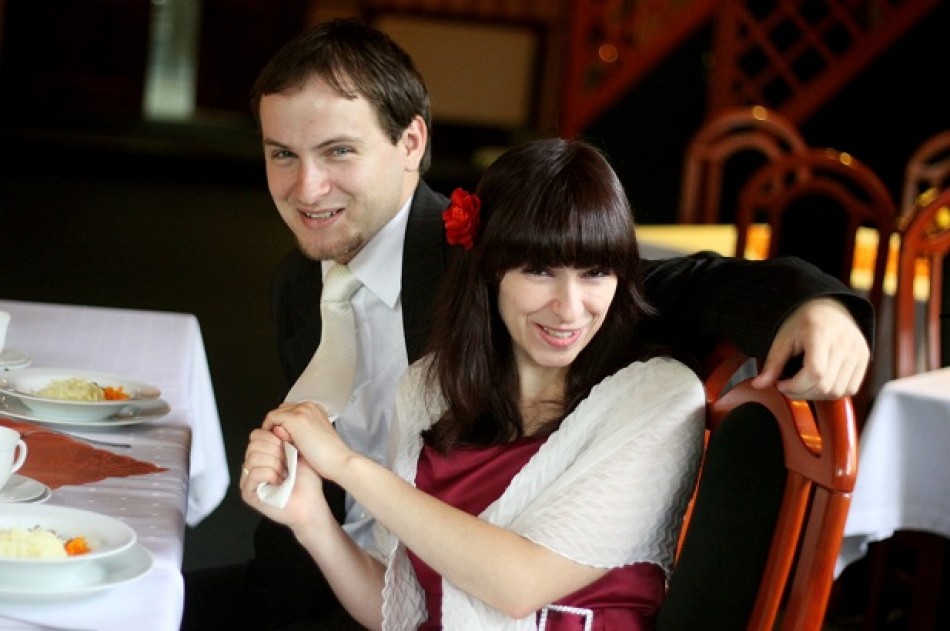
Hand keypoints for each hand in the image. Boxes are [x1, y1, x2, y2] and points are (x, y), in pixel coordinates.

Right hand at [240, 425, 330, 527]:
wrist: (311, 503)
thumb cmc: (307, 481)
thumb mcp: (299, 453)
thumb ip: (287, 438)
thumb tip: (277, 428)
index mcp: (263, 454)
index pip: (256, 435)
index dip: (274, 438)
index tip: (289, 447)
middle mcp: (252, 465)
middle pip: (253, 444)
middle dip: (275, 451)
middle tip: (287, 464)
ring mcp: (248, 479)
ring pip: (253, 457)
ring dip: (275, 464)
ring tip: (284, 474)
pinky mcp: (248, 493)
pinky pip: (255, 472)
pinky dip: (271, 474)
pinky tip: (279, 481)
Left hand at [262, 401, 351, 479]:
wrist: (338, 460)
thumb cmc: (330, 455)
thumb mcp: (314, 438)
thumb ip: (300, 431)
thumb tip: (281, 432)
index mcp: (316, 409)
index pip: (291, 410)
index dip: (283, 423)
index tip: (280, 437)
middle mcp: (308, 406)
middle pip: (282, 409)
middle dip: (277, 423)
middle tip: (274, 441)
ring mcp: (301, 410)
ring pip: (276, 413)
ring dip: (273, 427)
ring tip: (272, 443)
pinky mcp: (294, 418)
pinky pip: (272, 418)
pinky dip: (269, 429)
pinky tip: (272, 443)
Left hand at [752, 298, 869, 398]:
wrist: (829, 307)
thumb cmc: (804, 321)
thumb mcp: (783, 339)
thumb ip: (772, 364)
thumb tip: (758, 385)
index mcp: (822, 334)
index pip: (815, 372)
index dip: (795, 386)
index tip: (781, 384)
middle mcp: (845, 343)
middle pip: (826, 386)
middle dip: (802, 393)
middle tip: (789, 386)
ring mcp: (858, 352)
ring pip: (838, 391)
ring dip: (817, 395)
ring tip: (803, 384)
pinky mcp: (865, 359)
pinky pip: (850, 388)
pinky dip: (833, 393)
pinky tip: (819, 383)